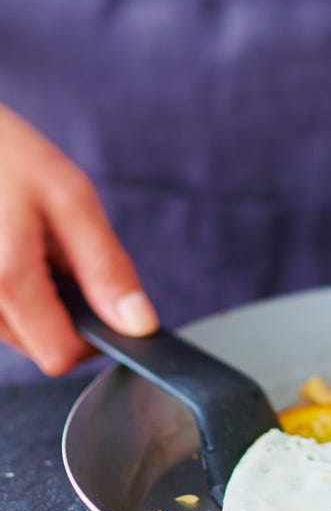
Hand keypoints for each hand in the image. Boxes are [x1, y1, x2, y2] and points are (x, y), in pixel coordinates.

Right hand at [0, 105, 158, 374]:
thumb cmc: (5, 154)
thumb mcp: (71, 200)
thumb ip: (107, 268)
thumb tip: (139, 324)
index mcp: (7, 279)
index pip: (61, 356)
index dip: (96, 339)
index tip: (109, 308)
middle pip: (40, 347)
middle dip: (67, 313)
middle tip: (63, 256)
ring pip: (18, 332)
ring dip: (40, 301)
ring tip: (33, 244)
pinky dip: (16, 290)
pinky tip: (14, 247)